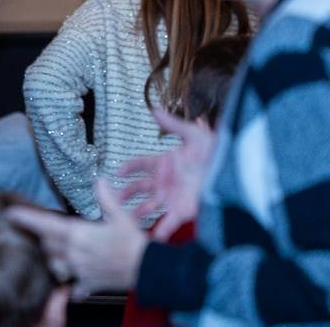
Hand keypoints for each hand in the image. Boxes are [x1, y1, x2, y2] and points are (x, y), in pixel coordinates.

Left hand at [8, 180, 147, 298]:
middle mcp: (73, 253)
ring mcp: (79, 270)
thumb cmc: (134, 242)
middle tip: (41, 229)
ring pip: (54, 262)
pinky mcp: (88, 283)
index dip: (26, 219)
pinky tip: (74, 278)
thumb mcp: (120, 215)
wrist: (148, 270)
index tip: (10, 214)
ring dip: (54, 255)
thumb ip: (106, 198)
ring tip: (57, 249)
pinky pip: (72, 285)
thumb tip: (99, 180)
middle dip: (43, 236)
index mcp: (77, 234)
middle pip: (46, 244)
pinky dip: (71, 282)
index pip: (44, 225)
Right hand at [118, 108, 215, 239]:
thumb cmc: (217, 154)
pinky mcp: (183, 212)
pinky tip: (148, 239)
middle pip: (138, 188)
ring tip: (122, 221)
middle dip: (124, 194)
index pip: (140, 165)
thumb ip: (173, 125)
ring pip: (147, 207)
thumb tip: (155, 109)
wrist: (237, 176)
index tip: (116, 173)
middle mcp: (165, 182)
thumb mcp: (196, 137)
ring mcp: (172, 198)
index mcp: (165, 164)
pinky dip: (157, 232)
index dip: (127, 168)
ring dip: (134, 213)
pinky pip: (166, 223)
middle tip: (111, 198)